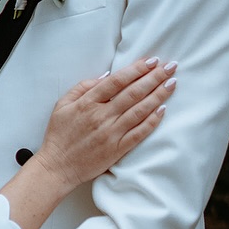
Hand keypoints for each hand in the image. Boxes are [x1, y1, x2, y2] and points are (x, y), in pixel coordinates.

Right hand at [36, 55, 175, 193]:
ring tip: (171, 83)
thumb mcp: (62, 105)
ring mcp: (111, 133)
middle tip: (170, 67)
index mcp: (88, 103)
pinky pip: (139, 133)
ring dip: (158, 95)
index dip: (136, 69)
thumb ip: (82, 88)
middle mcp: (102, 116)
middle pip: (133, 93)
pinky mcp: (117, 149)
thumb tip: (106, 77)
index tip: (151, 61)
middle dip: (154, 78)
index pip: (117, 81)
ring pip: (140, 110)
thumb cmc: (59, 135)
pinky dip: (152, 121)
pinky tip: (163, 110)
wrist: (57, 167)